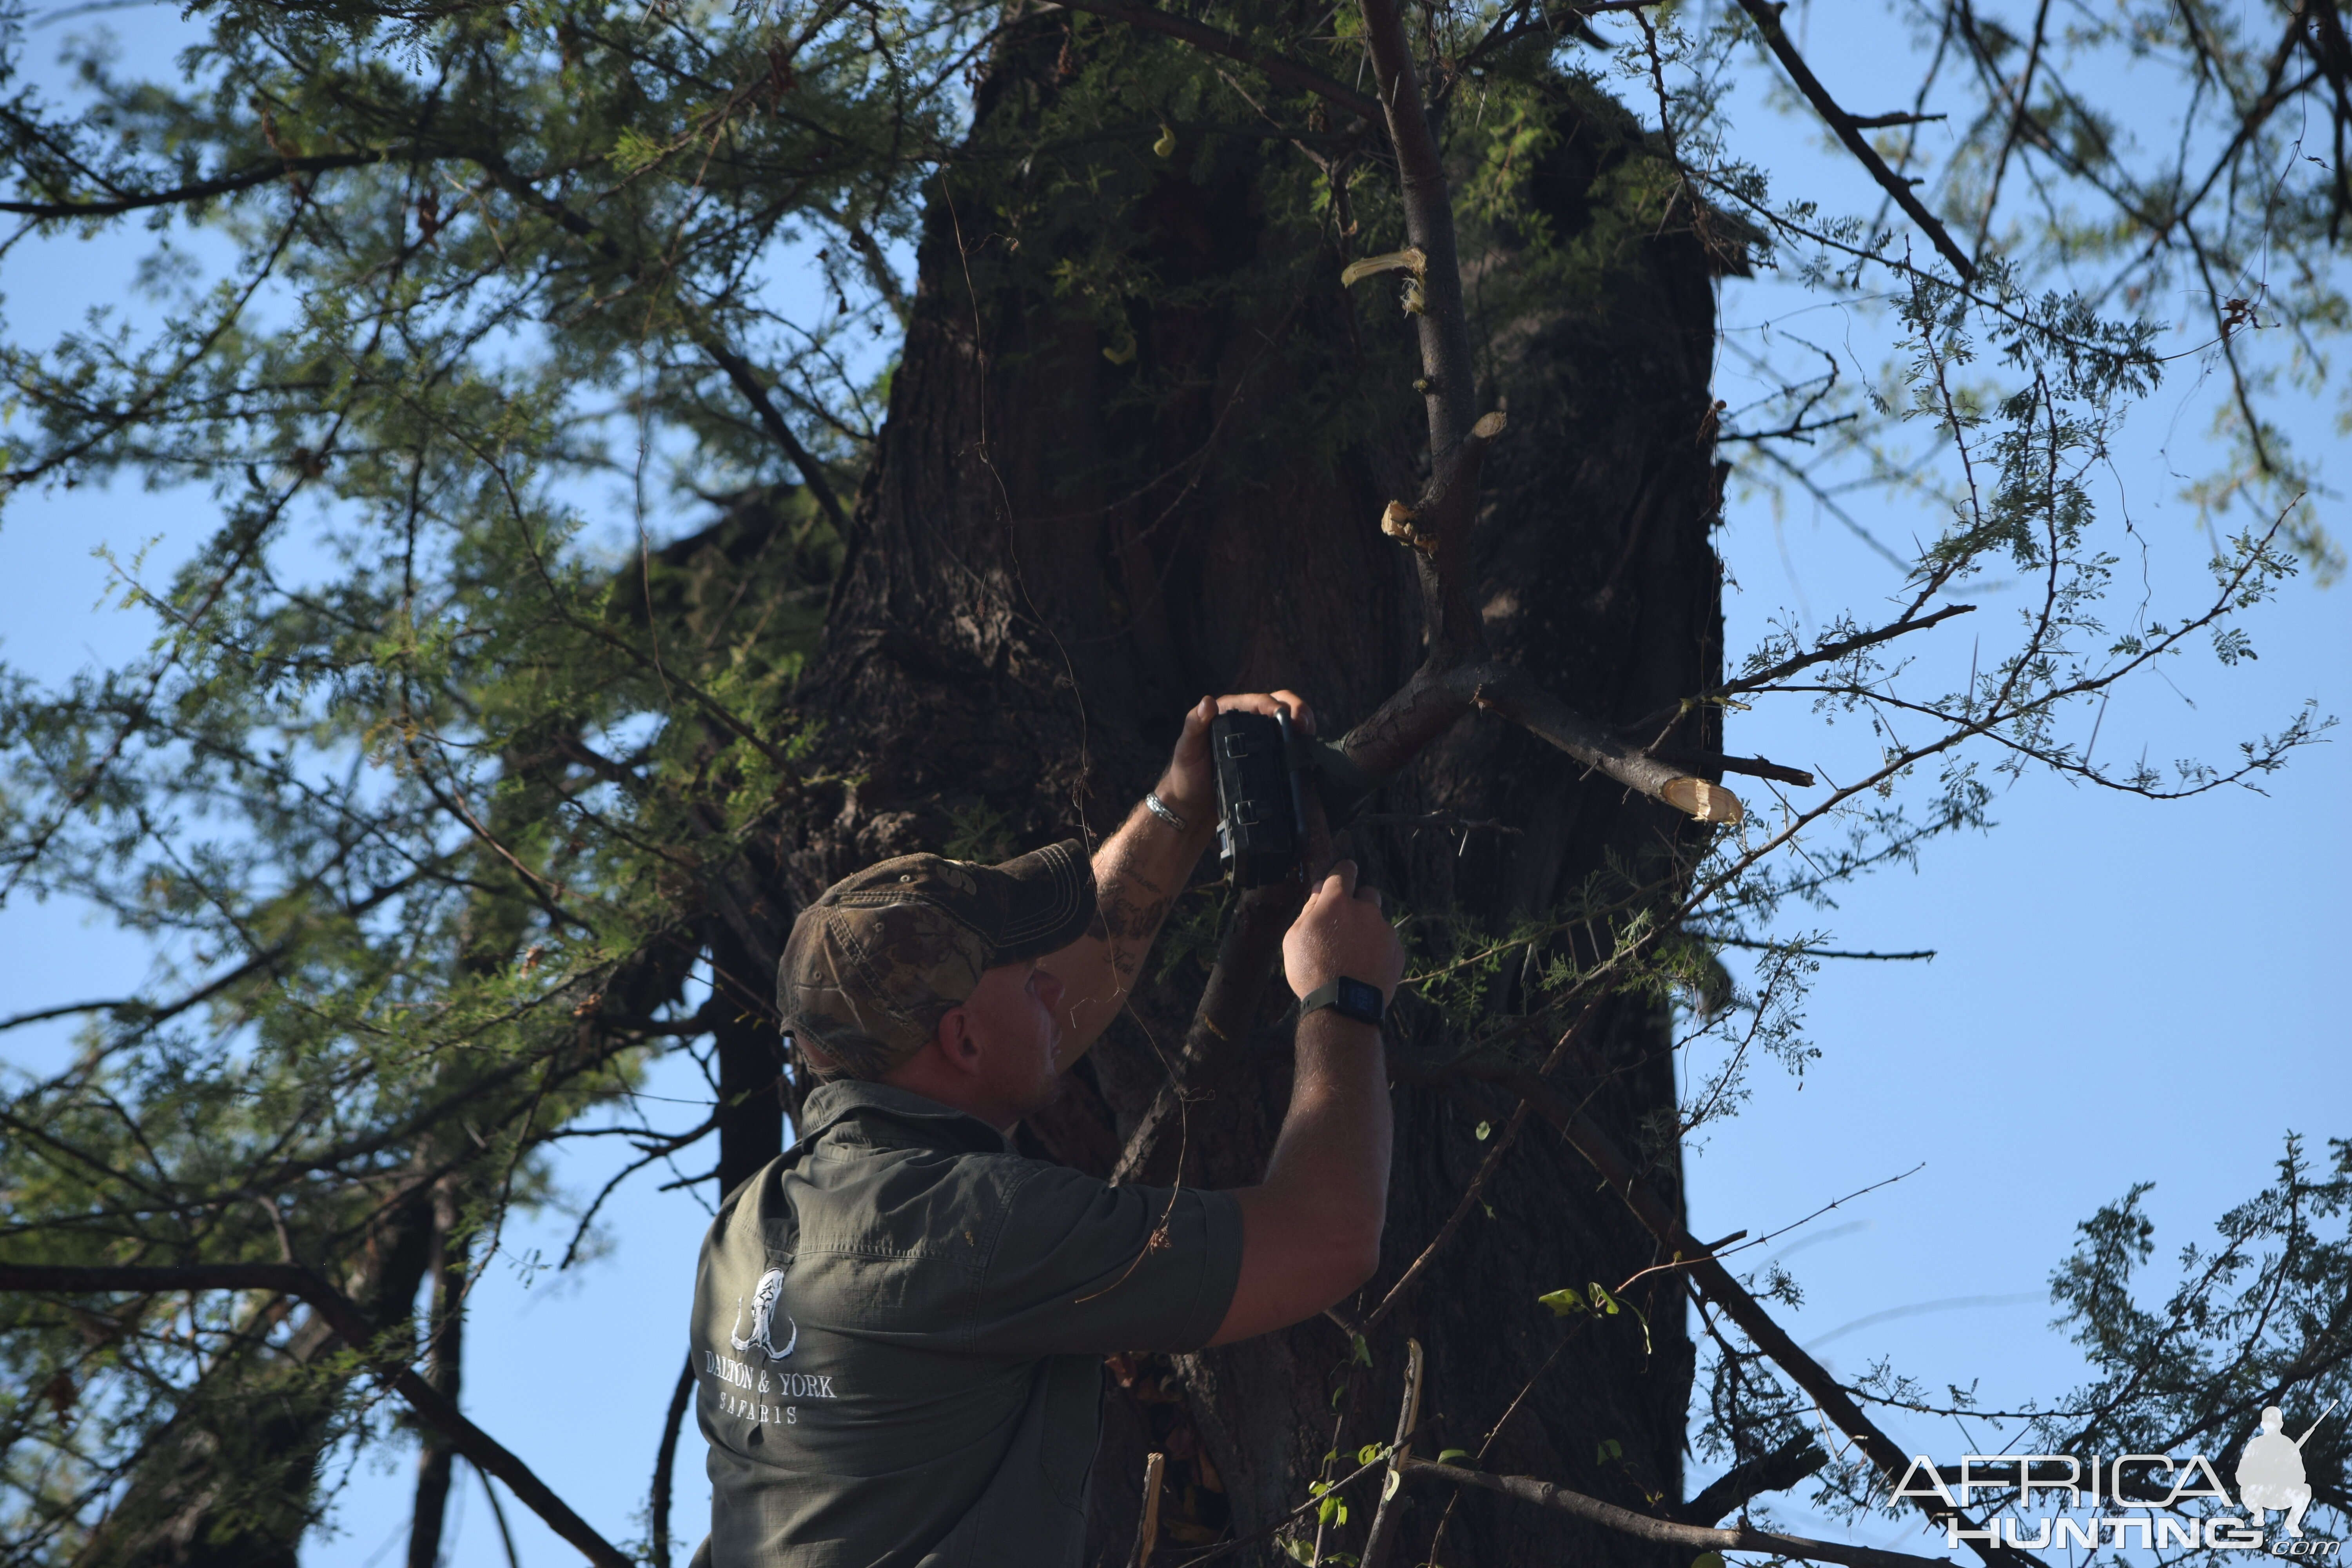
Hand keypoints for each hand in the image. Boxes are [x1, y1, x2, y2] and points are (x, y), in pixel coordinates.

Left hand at [1155, 689, 1315, 828]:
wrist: (1192, 806)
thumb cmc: (1185, 774)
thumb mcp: (1187, 748)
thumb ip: (1194, 725)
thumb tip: (1208, 703)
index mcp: (1229, 712)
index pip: (1258, 701)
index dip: (1275, 705)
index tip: (1286, 717)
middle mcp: (1246, 721)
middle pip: (1280, 705)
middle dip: (1298, 710)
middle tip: (1305, 727)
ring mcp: (1258, 740)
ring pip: (1288, 724)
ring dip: (1303, 725)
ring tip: (1309, 737)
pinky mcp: (1266, 758)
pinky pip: (1287, 746)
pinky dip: (1299, 745)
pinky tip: (1305, 753)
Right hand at [1281, 860, 1403, 1002]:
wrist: (1342, 1007)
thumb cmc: (1311, 970)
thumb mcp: (1294, 938)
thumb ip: (1308, 909)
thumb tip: (1318, 890)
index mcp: (1337, 901)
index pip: (1344, 871)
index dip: (1343, 871)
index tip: (1343, 873)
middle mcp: (1366, 910)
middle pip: (1367, 893)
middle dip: (1358, 902)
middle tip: (1344, 924)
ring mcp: (1385, 931)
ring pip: (1378, 921)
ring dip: (1368, 930)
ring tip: (1352, 954)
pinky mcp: (1397, 952)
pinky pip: (1387, 943)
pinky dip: (1378, 950)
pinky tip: (1364, 967)